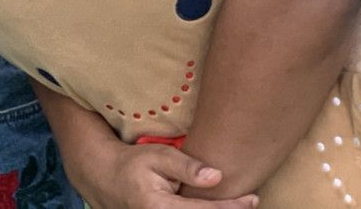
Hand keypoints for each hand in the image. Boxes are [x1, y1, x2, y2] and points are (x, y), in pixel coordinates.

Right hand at [71, 142, 258, 208]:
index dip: (232, 207)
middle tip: (252, 202)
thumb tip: (217, 176)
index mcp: (161, 208)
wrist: (107, 179)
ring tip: (240, 205)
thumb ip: (186, 167)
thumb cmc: (133, 164)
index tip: (253, 198)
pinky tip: (219, 206)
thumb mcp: (158, 156)